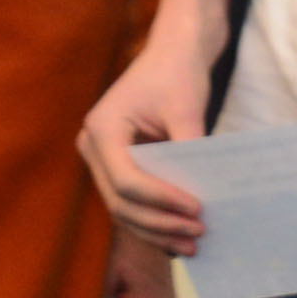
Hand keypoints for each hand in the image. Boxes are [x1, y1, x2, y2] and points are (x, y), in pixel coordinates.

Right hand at [81, 41, 214, 253]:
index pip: (127, 180)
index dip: (161, 199)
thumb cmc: (178, 73)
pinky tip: (179, 235)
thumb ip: (189, 150)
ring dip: (156, 230)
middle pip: (121, 202)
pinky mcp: (116, 166)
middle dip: (160, 223)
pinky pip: (131, 201)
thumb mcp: (187, 109)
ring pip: (122, 209)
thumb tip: (203, 198)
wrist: (172, 53)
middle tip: (198, 233)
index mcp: (103, 129)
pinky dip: (154, 219)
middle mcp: (92, 146)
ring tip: (191, 244)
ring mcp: (101, 159)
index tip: (196, 208)